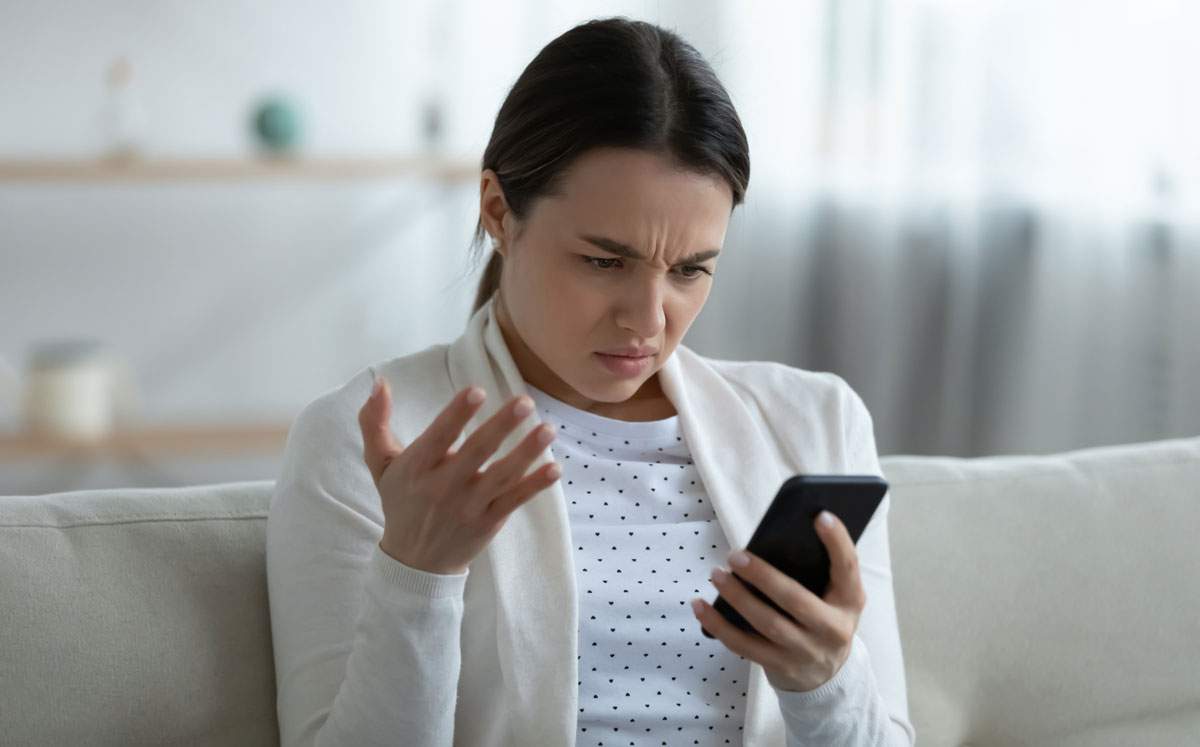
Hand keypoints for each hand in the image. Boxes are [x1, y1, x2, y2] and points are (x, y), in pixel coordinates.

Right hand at [357, 373, 560, 574]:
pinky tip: (555, 468)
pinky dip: (534, 486)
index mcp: (417, 468)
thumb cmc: (401, 502)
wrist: (414, 562)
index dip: (457, 414)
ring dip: (526, 452)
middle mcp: (443, 487)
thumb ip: (374, 423)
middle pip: (476, 452)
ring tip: (548, 429)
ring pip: (501, 476)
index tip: (477, 390)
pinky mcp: (489, 522)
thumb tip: (379, 382)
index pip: (439, 436)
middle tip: (524, 402)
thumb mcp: (380, 464)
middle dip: (501, 427)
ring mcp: (469, 506)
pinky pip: (514, 501)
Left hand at [690, 511, 865, 691]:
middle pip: (795, 600)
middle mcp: (833, 629)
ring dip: (736, 597)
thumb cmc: (823, 615)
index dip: (837, 541)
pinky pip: (743, 646)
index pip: (848, 568)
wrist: (826, 673)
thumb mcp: (835, 595)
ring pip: (766, 623)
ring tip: (717, 574)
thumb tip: (779, 535)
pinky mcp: (780, 667)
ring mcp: (806, 652)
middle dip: (762, 576)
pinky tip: (700, 606)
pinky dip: (718, 624)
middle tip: (735, 555)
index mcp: (850, 601)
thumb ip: (819, 569)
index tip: (820, 515)